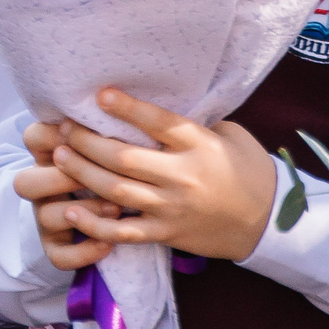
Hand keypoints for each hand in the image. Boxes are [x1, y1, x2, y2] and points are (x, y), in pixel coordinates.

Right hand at [16, 117, 115, 270]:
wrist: (124, 217)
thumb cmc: (123, 170)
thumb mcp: (115, 145)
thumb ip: (113, 129)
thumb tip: (125, 98)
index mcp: (52, 156)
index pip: (33, 137)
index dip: (50, 135)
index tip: (78, 131)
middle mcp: (44, 188)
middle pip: (25, 181)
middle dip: (60, 178)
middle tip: (96, 175)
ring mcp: (48, 218)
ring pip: (47, 216)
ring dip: (82, 211)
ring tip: (117, 208)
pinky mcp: (58, 249)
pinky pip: (60, 255)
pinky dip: (83, 251)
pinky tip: (109, 244)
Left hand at [44, 88, 277, 261]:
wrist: (272, 223)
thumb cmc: (249, 172)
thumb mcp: (231, 136)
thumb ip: (195, 123)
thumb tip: (158, 104)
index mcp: (199, 146)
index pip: (158, 122)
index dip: (127, 108)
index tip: (100, 94)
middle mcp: (183, 176)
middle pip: (123, 157)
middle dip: (85, 141)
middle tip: (63, 128)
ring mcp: (172, 208)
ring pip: (115, 190)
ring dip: (81, 172)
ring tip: (57, 156)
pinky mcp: (166, 233)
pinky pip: (123, 232)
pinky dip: (94, 224)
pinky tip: (71, 211)